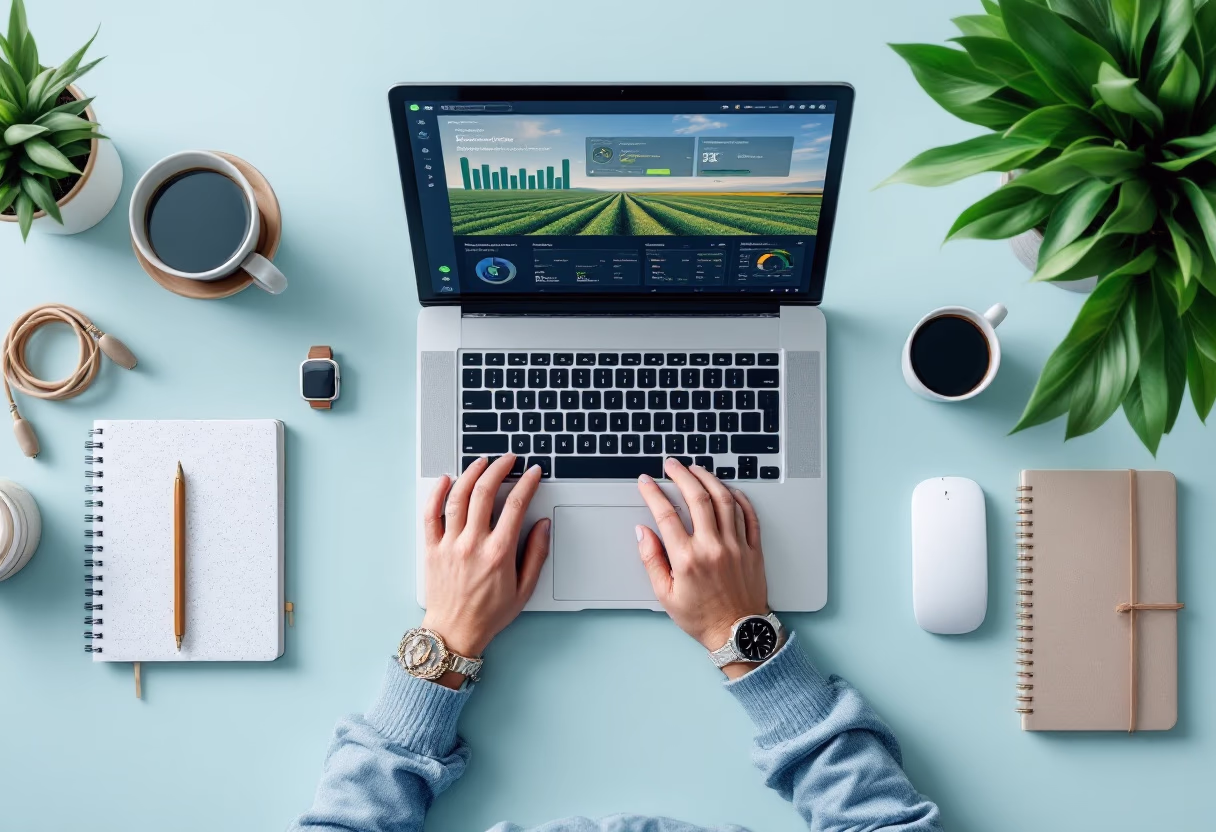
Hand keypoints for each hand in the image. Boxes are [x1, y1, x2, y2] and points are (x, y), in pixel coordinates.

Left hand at [420, 454, 549, 685]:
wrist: (454, 633)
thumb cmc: (488, 615)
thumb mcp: (524, 590)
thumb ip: (536, 554)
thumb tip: (543, 526)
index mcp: (498, 553)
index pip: (516, 505)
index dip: (527, 482)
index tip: (533, 473)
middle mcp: (472, 544)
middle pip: (485, 492)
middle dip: (500, 468)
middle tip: (509, 459)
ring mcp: (449, 544)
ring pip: (458, 497)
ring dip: (471, 473)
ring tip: (482, 462)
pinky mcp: (431, 548)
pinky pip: (430, 514)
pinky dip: (437, 493)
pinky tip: (446, 479)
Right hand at [635, 458, 768, 677]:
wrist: (738, 634)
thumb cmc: (701, 618)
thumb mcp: (665, 595)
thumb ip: (651, 560)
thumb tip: (642, 533)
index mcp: (688, 559)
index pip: (666, 514)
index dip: (653, 493)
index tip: (646, 481)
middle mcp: (713, 548)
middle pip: (697, 498)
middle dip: (681, 475)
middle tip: (671, 465)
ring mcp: (737, 546)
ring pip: (724, 500)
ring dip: (709, 479)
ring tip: (696, 469)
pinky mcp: (754, 550)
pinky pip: (749, 516)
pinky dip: (739, 498)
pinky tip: (728, 489)